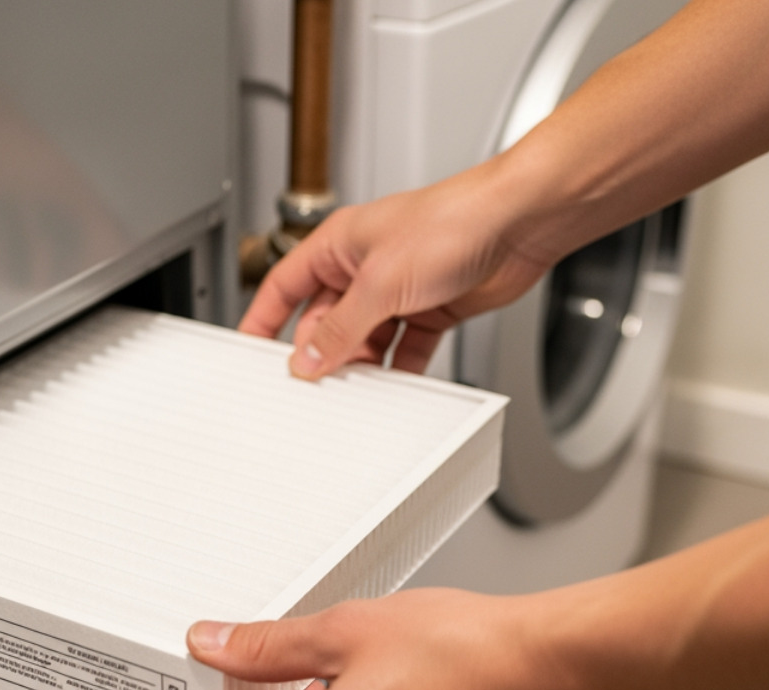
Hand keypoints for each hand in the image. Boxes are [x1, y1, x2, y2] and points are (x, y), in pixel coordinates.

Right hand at [239, 163, 559, 379]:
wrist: (518, 222)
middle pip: (326, 320)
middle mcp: (366, 265)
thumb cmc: (453, 221)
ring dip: (362, 364)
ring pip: (366, 338)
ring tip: (357, 388)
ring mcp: (401, 287)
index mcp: (340, 244)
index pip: (285, 284)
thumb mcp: (381, 283)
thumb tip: (308, 359)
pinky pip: (405, 347)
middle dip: (321, 352)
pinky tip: (398, 382)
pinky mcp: (433, 306)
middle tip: (314, 384)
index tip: (250, 350)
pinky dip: (401, 367)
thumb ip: (341, 328)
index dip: (264, 317)